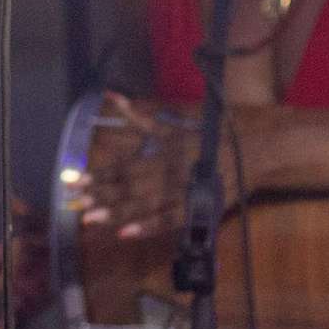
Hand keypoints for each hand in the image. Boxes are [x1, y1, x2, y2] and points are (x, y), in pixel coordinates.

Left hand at [64, 92, 238, 245]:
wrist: (253, 153)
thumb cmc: (207, 140)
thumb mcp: (172, 127)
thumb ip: (140, 117)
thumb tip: (110, 95)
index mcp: (163, 151)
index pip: (125, 166)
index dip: (99, 174)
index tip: (75, 180)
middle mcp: (171, 171)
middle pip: (131, 186)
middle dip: (102, 195)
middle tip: (76, 203)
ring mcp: (184, 191)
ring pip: (147, 205)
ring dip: (118, 212)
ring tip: (92, 219)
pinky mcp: (198, 208)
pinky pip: (169, 221)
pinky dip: (148, 227)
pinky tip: (126, 233)